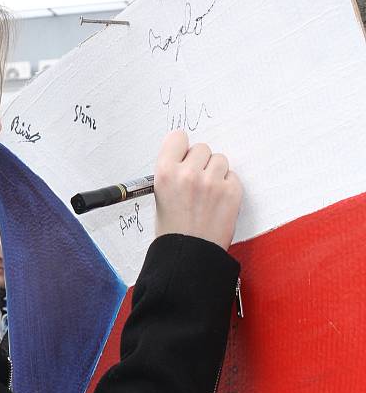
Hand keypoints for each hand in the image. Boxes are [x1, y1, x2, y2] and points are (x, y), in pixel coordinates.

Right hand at [154, 130, 241, 250]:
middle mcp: (188, 173)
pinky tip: (217, 201)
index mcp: (165, 172)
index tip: (183, 155)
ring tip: (208, 192)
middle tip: (196, 181)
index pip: (177, 138)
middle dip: (200, 162)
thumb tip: (186, 157)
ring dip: (216, 172)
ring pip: (220, 159)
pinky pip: (233, 176)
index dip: (181, 148)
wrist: (189, 254)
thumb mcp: (160, 194)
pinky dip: (227, 186)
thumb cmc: (173, 229)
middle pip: (202, 148)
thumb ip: (173, 171)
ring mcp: (212, 182)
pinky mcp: (232, 191)